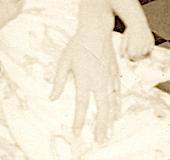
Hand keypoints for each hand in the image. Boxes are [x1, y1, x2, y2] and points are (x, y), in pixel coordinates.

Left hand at [50, 0, 118, 142]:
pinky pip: (117, 93)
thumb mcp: (63, 61)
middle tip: (99, 140)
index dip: (79, 120)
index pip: (82, 104)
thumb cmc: (77, 45)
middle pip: (102, 108)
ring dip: (110, 119)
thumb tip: (52, 98)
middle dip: (101, 126)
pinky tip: (117, 114)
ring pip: (112, 103)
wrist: (96, 29)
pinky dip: (118, 105)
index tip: (77, 133)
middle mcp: (98, 80)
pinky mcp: (115, 73)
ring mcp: (109, 77)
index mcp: (84, 78)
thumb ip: (58, 81)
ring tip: (109, 132)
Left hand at [121, 23, 154, 59]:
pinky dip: (148, 48)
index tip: (130, 53)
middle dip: (136, 54)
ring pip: (145, 53)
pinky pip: (150, 49)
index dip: (131, 55)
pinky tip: (144, 44)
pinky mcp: (151, 41)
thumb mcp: (124, 39)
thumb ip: (122, 49)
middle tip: (135, 49)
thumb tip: (122, 56)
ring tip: (139, 46)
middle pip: (139, 56)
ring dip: (142, 51)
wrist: (137, 23)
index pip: (132, 56)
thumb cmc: (129, 32)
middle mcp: (140, 45)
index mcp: (133, 46)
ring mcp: (147, 43)